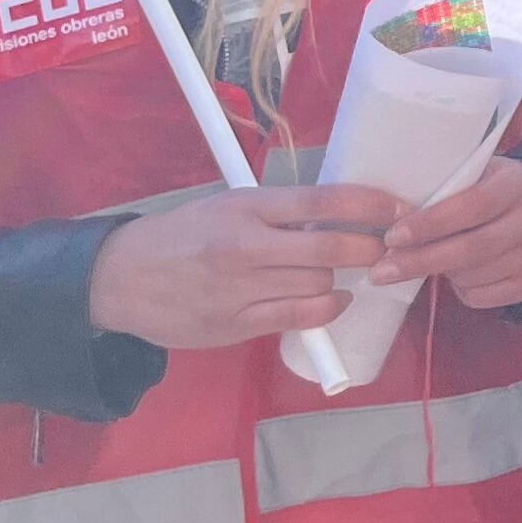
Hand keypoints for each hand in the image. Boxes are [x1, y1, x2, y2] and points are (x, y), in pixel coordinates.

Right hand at [87, 184, 395, 349]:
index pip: (324, 199)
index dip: (372, 203)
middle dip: (371, 247)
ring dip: (342, 278)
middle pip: (332, 247)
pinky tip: (334, 299)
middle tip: (386, 246)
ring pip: (319, 283)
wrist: (120, 279)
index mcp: (246, 206)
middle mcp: (245, 245)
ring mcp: (240, 288)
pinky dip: (327, 308)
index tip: (401, 208)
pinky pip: (300, 317)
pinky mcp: (235, 324)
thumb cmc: (181, 236)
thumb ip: (279, 212)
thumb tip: (341, 213)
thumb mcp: (227, 206)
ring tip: (347, 272)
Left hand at [369, 154, 521, 308]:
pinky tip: (456, 276)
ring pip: (476, 275)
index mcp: (518, 182)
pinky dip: (461, 291)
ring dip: (441, 275)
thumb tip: (390, 220)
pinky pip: (485, 297)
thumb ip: (444, 190)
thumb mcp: (473, 174)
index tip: (392, 236)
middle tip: (383, 271)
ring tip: (425, 264)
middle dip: (422, 260)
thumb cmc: (490, 188)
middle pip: (475, 247)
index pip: (475, 204)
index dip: (432, 223)